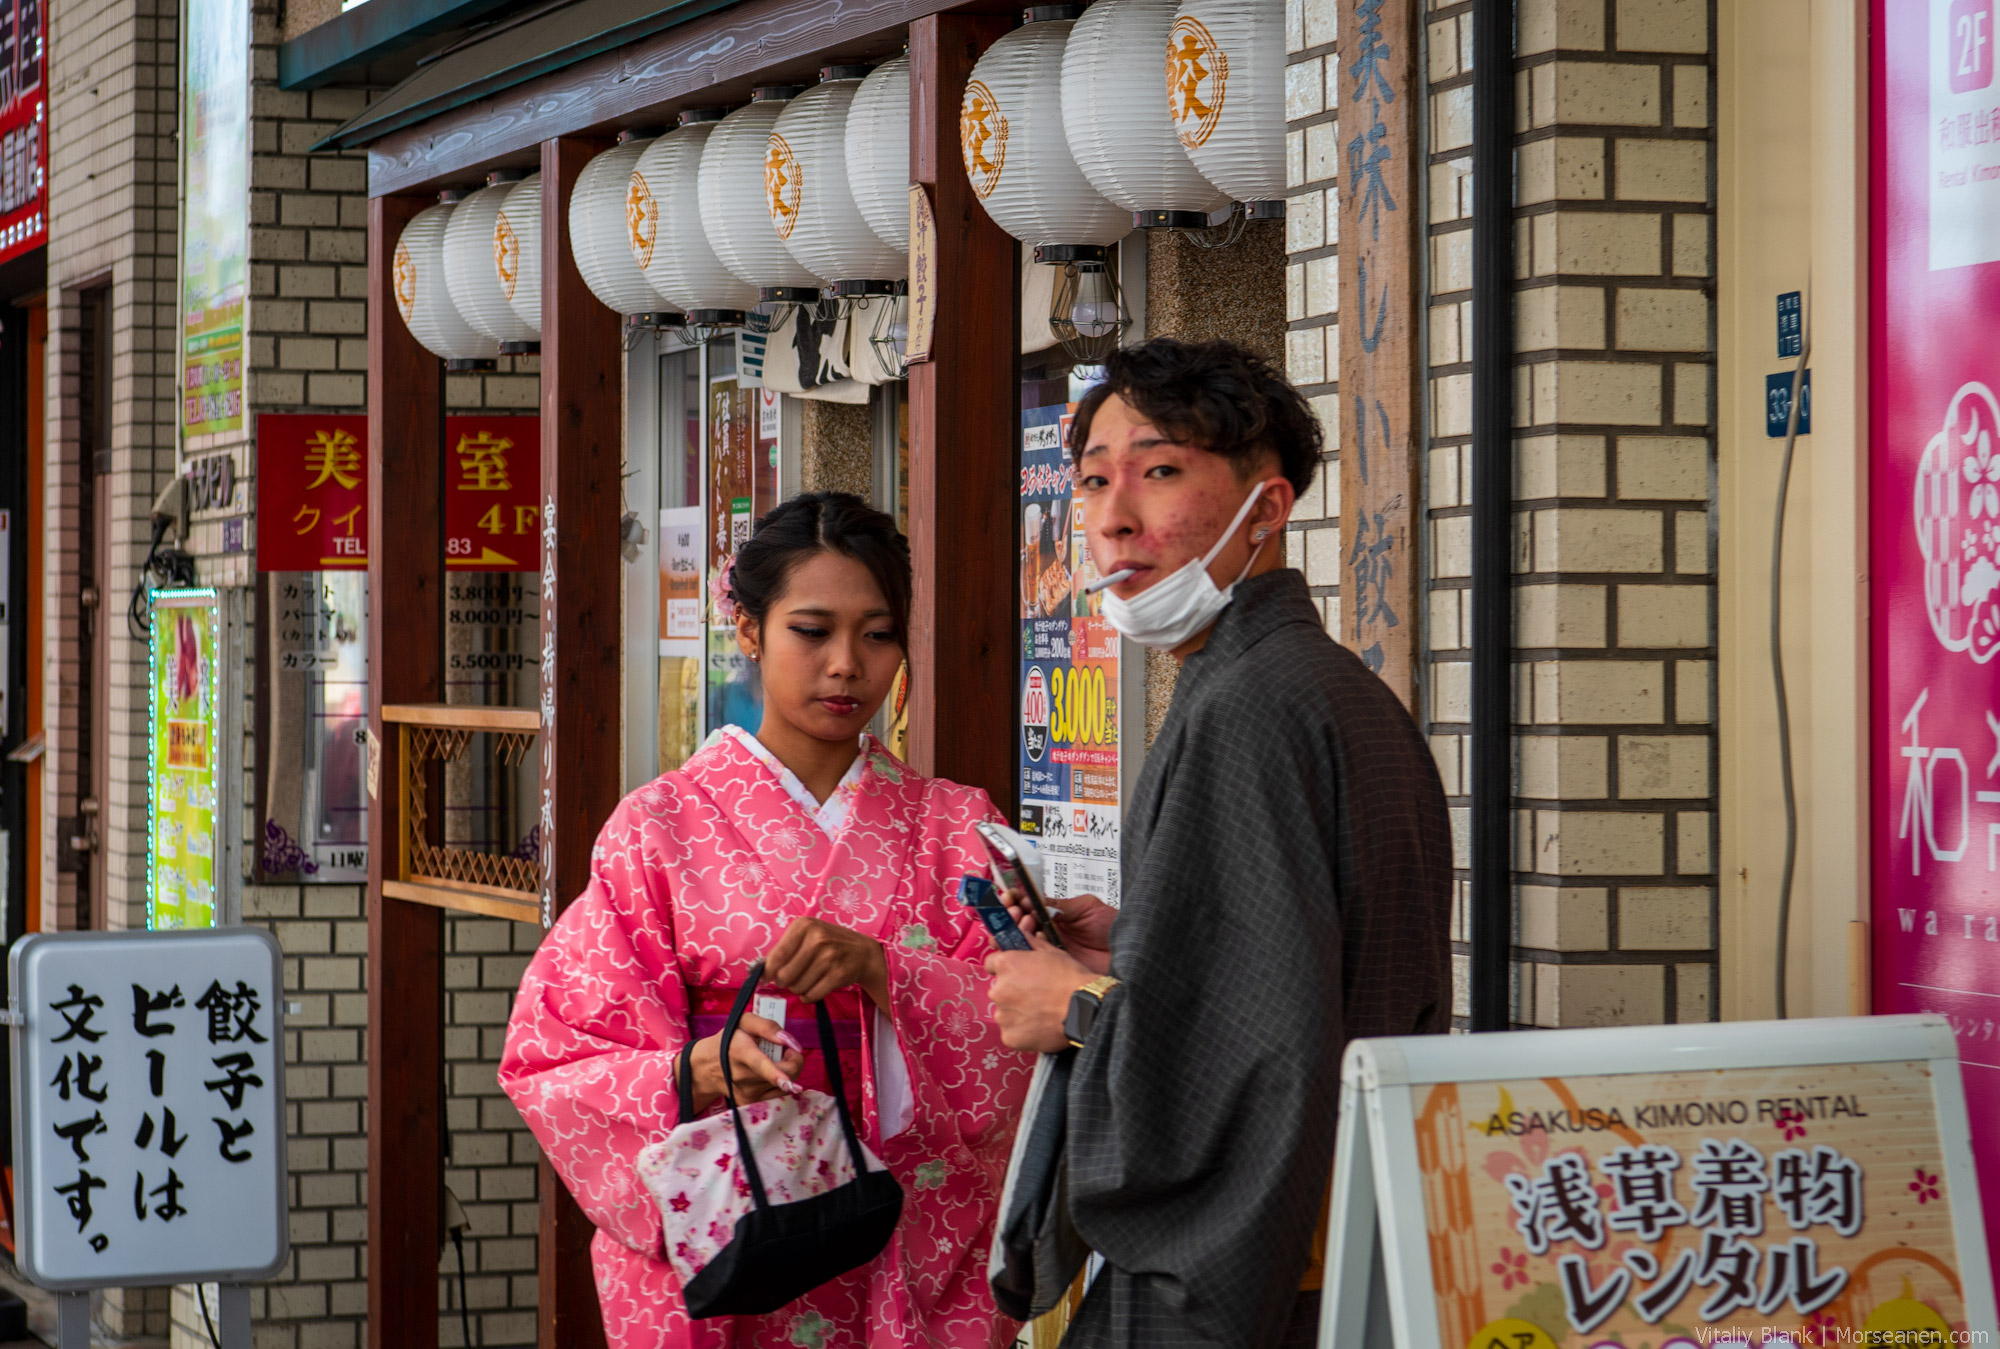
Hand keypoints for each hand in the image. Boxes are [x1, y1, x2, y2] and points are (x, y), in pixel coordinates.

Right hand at [688, 1014, 806, 1113]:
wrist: (708, 1066)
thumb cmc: (730, 1040)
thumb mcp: (745, 1022)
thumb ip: (768, 1027)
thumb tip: (789, 1042)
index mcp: (741, 1052)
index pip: (761, 1065)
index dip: (777, 1074)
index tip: (788, 1082)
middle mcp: (744, 1076)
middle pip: (786, 1075)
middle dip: (794, 1059)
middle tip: (784, 1050)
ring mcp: (747, 1093)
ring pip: (786, 1084)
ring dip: (787, 1070)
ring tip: (772, 1061)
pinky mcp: (751, 1103)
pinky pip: (779, 1093)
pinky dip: (781, 1082)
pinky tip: (769, 1073)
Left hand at [765, 917, 889, 1008]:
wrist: (864, 952)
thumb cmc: (829, 944)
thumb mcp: (807, 936)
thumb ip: (784, 950)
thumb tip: (758, 972)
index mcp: (804, 926)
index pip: (776, 956)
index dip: (768, 972)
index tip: (767, 977)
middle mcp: (817, 939)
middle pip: (784, 976)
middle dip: (785, 982)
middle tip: (792, 979)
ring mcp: (829, 957)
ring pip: (797, 987)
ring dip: (798, 989)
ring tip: (808, 979)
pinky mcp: (839, 974)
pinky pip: (811, 995)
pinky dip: (809, 996)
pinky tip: (816, 987)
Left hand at [985, 941, 1094, 1053]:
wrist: (1084, 1010)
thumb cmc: (1070, 978)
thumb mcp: (1051, 952)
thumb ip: (1029, 943)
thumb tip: (1018, 934)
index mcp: (1005, 965)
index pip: (991, 964)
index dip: (1006, 969)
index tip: (1018, 975)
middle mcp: (997, 990)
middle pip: (998, 990)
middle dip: (1012, 992)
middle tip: (1035, 996)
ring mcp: (1002, 1016)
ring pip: (1004, 1012)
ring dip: (1016, 1013)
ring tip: (1041, 1014)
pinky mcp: (1009, 1037)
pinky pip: (1012, 1032)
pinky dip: (1022, 1032)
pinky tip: (1040, 1028)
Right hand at [1005, 891, 1115, 976]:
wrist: (1129, 949)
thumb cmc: (1112, 926)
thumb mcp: (1086, 906)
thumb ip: (1061, 904)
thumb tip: (1035, 898)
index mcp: (1056, 917)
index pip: (1029, 908)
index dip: (1017, 902)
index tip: (1011, 897)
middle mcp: (1050, 933)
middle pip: (1020, 925)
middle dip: (1012, 915)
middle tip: (1015, 909)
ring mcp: (1051, 951)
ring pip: (1023, 942)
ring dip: (1017, 930)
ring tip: (1023, 921)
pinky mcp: (1055, 967)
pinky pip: (1035, 959)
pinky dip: (1029, 949)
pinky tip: (1032, 940)